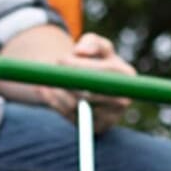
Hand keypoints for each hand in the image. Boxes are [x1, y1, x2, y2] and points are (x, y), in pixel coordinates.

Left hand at [18, 30, 144, 122]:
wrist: (93, 86)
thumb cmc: (96, 60)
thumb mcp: (97, 46)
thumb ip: (91, 42)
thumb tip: (81, 51)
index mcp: (126, 76)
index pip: (101, 73)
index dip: (78, 67)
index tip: (60, 60)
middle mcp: (123, 99)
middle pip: (88, 93)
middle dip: (65, 81)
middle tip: (49, 71)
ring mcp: (111, 117)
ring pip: (75, 106)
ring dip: (56, 92)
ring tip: (44, 80)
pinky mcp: (97, 128)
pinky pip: (71, 117)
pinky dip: (55, 103)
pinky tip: (47, 91)